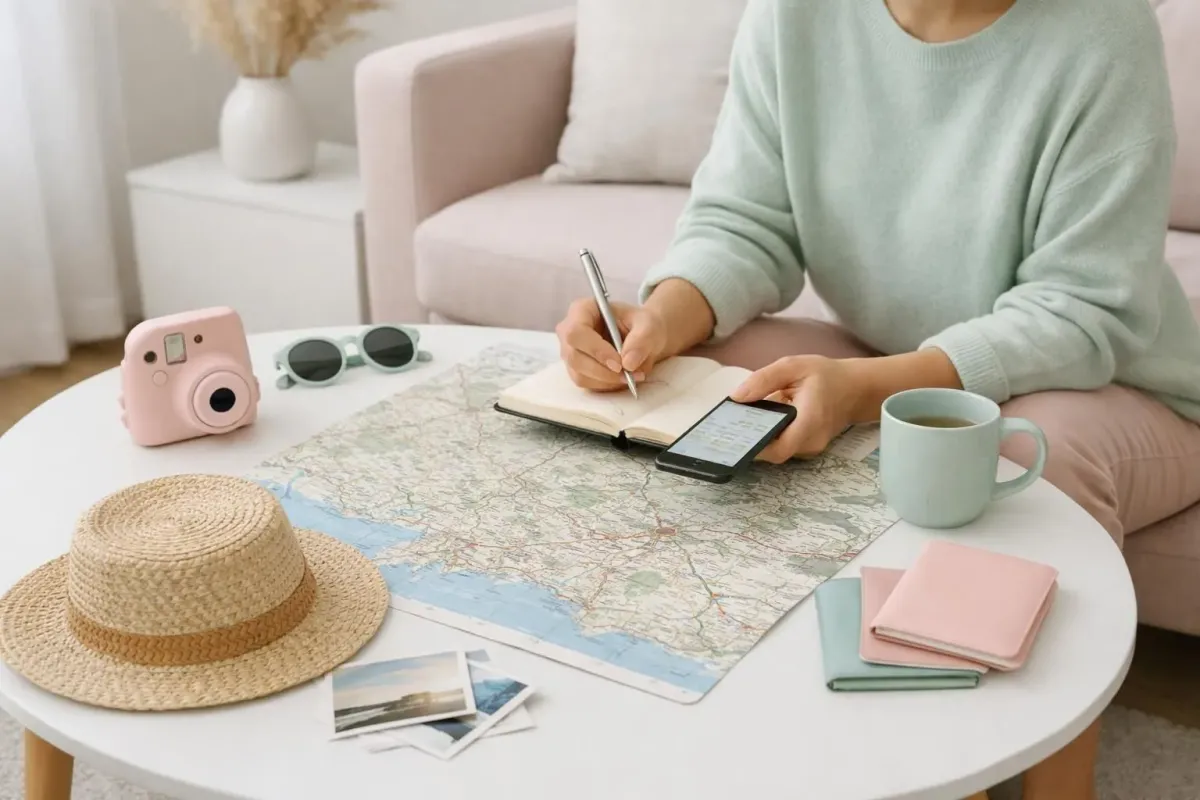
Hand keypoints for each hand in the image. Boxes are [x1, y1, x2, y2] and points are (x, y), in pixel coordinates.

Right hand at [555, 297, 668, 390]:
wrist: (643, 338)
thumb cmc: (641, 325)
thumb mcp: (649, 325)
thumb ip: (642, 339)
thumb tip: (628, 363)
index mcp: (582, 310)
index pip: (576, 332)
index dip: (595, 350)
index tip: (619, 363)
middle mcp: (570, 332)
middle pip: (574, 356)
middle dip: (603, 371)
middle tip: (628, 375)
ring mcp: (570, 353)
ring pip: (579, 374)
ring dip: (607, 381)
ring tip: (632, 377)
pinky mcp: (577, 370)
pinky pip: (586, 384)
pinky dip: (606, 386)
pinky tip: (622, 378)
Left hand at [730, 355, 860, 463]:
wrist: (856, 388)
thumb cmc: (827, 376)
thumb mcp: (794, 367)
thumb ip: (764, 380)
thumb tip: (737, 397)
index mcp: (809, 422)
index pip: (778, 449)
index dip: (754, 447)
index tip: (733, 434)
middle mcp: (811, 441)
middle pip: (774, 451)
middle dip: (751, 440)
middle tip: (728, 426)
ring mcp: (810, 447)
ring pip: (778, 449)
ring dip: (759, 437)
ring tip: (738, 422)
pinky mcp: (807, 446)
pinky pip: (784, 445)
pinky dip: (770, 435)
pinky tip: (756, 421)